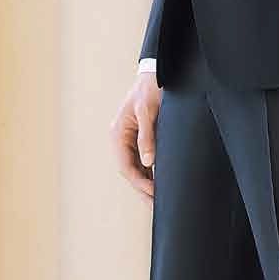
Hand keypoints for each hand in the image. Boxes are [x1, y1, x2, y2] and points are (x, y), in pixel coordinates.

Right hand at [112, 67, 161, 200]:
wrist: (156, 73)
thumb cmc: (151, 89)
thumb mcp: (149, 111)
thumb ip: (147, 137)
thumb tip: (148, 163)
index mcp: (118, 133)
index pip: (126, 166)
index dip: (139, 182)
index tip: (154, 194)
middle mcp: (121, 139)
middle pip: (130, 170)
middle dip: (142, 189)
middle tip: (156, 207)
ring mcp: (130, 139)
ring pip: (137, 168)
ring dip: (146, 183)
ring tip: (158, 201)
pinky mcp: (141, 138)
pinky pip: (143, 161)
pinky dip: (151, 173)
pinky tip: (159, 184)